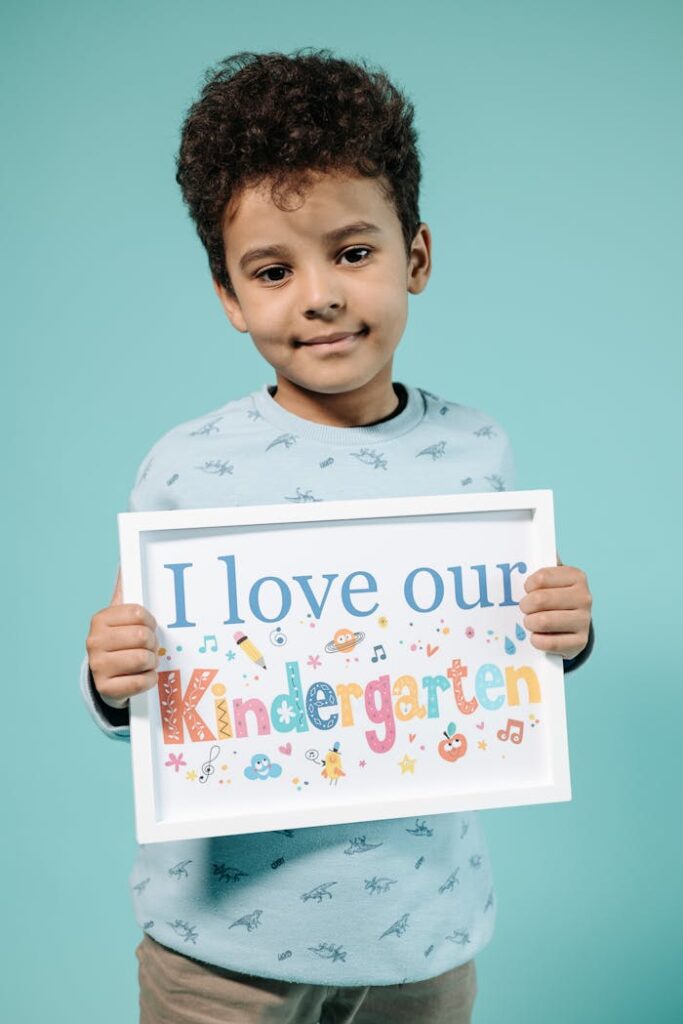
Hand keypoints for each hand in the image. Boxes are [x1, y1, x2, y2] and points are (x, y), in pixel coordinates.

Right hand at [86, 571, 158, 707]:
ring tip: (145, 661)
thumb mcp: (121, 615)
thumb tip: (124, 562)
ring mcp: (98, 666)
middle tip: (149, 647)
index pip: (139, 614)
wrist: (108, 676)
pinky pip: (142, 682)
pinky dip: (149, 680)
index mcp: (100, 619)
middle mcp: (94, 642)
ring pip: (144, 659)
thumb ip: (125, 589)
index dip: (151, 622)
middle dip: (153, 643)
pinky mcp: (106, 688)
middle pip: (143, 636)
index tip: (148, 627)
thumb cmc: (121, 641)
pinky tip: (142, 676)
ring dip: (151, 662)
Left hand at [518, 561, 591, 659]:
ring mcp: (584, 620)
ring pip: (543, 621)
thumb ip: (544, 560)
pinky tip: (538, 636)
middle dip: (526, 606)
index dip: (528, 585)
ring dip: (530, 623)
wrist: (573, 625)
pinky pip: (548, 643)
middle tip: (525, 608)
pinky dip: (537, 640)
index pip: (541, 578)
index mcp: (576, 576)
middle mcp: (584, 597)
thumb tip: (540, 542)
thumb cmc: (556, 596)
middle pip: (540, 600)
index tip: (528, 589)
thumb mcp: (552, 578)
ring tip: (530, 622)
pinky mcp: (580, 642)